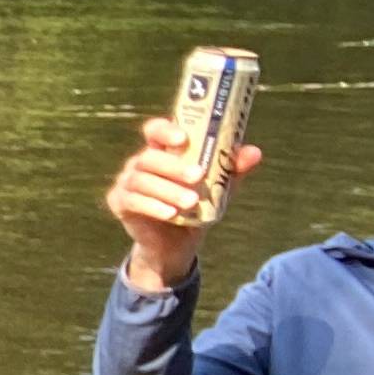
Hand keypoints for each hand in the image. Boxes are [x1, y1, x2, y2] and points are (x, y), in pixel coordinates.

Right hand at [107, 117, 263, 293]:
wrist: (176, 244)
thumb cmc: (196, 206)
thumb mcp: (219, 187)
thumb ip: (232, 169)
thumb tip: (254, 152)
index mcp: (161, 151)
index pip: (155, 130)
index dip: (165, 130)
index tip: (183, 138)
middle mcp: (140, 163)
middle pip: (150, 157)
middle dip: (174, 166)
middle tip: (198, 176)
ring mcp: (127, 182)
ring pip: (142, 180)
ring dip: (168, 190)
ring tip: (191, 202)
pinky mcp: (120, 203)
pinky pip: (132, 201)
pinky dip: (152, 206)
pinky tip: (171, 213)